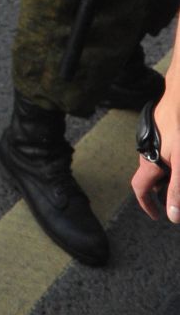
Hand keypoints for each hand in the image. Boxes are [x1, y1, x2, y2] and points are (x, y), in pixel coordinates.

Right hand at [134, 57, 179, 221]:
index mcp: (148, 162)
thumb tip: (173, 216)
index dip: (147, 205)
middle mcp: (146, 152)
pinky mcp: (161, 133)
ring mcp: (153, 141)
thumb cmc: (178, 129)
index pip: (140, 188)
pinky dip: (171, 163)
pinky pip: (163, 153)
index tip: (157, 216)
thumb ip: (177, 189)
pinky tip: (179, 158)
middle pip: (150, 179)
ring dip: (169, 177)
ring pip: (158, 165)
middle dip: (163, 191)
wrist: (178, 97)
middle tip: (176, 198)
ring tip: (179, 176)